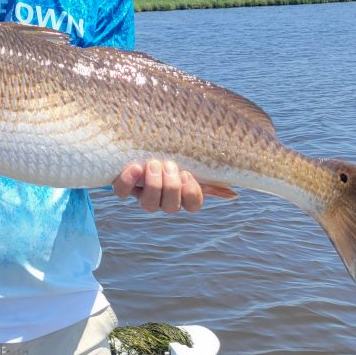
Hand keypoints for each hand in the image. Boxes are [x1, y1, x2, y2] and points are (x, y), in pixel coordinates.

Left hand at [112, 161, 229, 213]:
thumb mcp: (190, 162)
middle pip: (171, 208)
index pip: (193, 205)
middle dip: (171, 187)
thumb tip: (233, 194)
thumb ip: (209, 177)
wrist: (137, 146)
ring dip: (153, 184)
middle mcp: (163, 201)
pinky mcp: (124, 188)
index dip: (191, 193)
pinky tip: (135, 167)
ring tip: (154, 163)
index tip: (187, 174)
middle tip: (169, 165)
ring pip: (149, 205)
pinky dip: (127, 181)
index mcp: (182, 195)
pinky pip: (122, 192)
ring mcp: (142, 196)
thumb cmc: (170, 155)